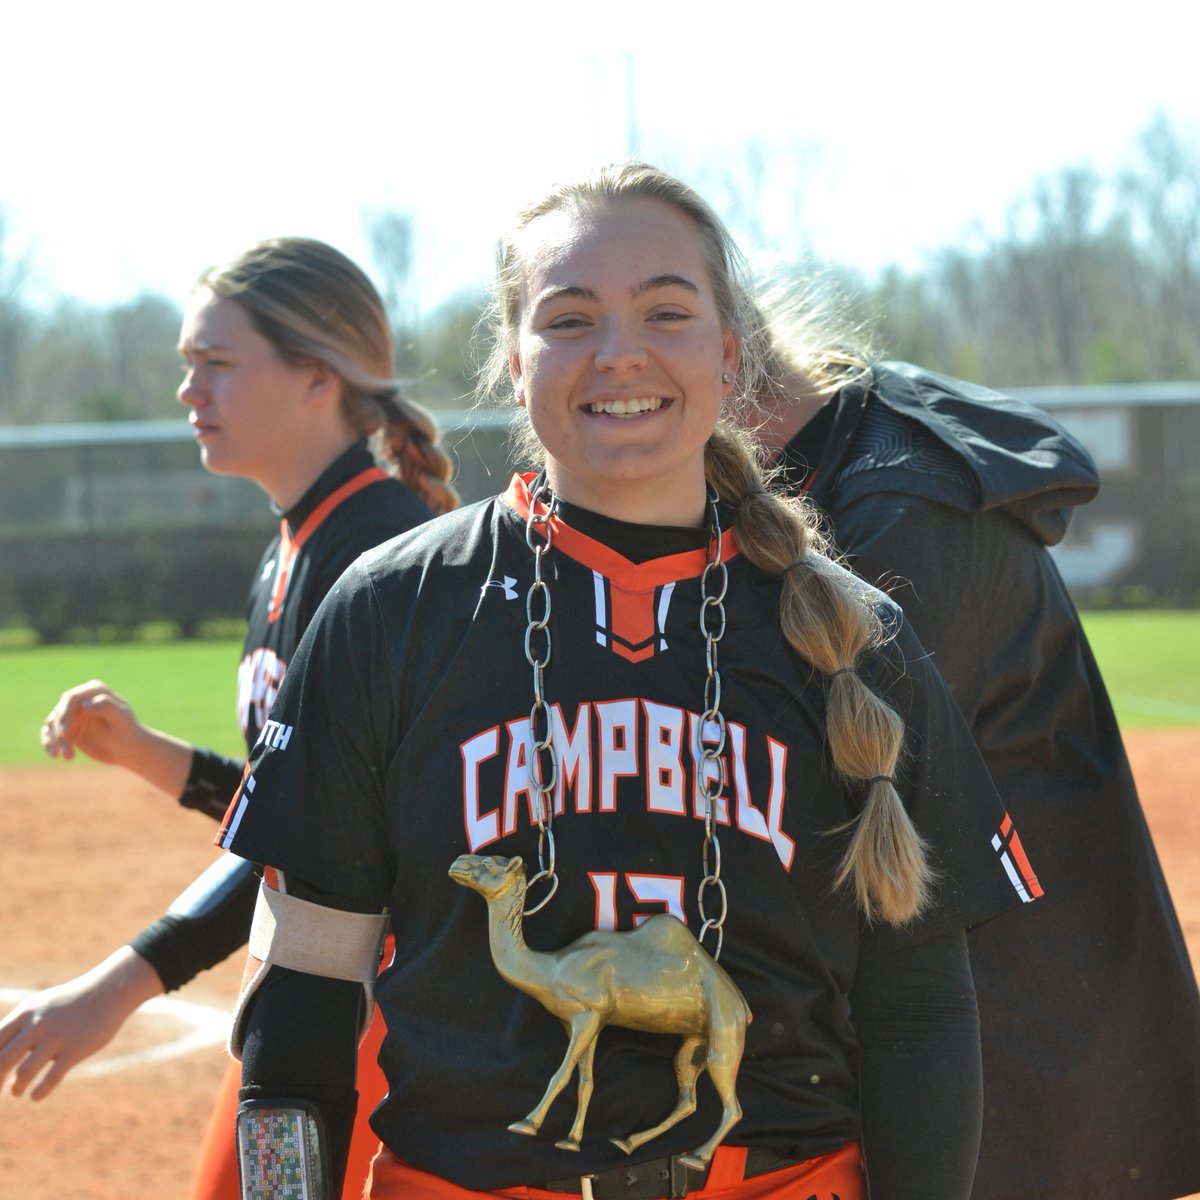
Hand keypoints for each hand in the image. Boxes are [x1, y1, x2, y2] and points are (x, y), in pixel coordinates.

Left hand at [0, 948, 164, 1100]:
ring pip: (24, 1073)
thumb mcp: (42, 1006)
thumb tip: (2, 1057)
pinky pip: (51, 1078)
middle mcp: (38, 1025)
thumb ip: (20, 1027)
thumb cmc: (71, 1003)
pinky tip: (35, 1096)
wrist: (109, 991)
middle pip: (3, 1061)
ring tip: (17, 1091)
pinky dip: (39, 1092)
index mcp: (26, 1013)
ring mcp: (57, 1037)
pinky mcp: (76, 1049)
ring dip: (17, 1088)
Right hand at [40, 680, 142, 767]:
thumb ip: (106, 706)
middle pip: (60, 711)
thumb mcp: (122, 718)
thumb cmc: (128, 731)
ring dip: (55, 740)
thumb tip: (84, 704)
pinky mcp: (65, 727)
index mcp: (95, 690)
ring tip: (68, 756)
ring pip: (52, 723)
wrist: (128, 749)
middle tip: (65, 749)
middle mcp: (81, 699)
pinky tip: (55, 755)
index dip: (65, 714)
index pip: (72, 697)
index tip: (65, 733)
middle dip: (59, 730)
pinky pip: (48, 732)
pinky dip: (48, 743)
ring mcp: (72, 713)